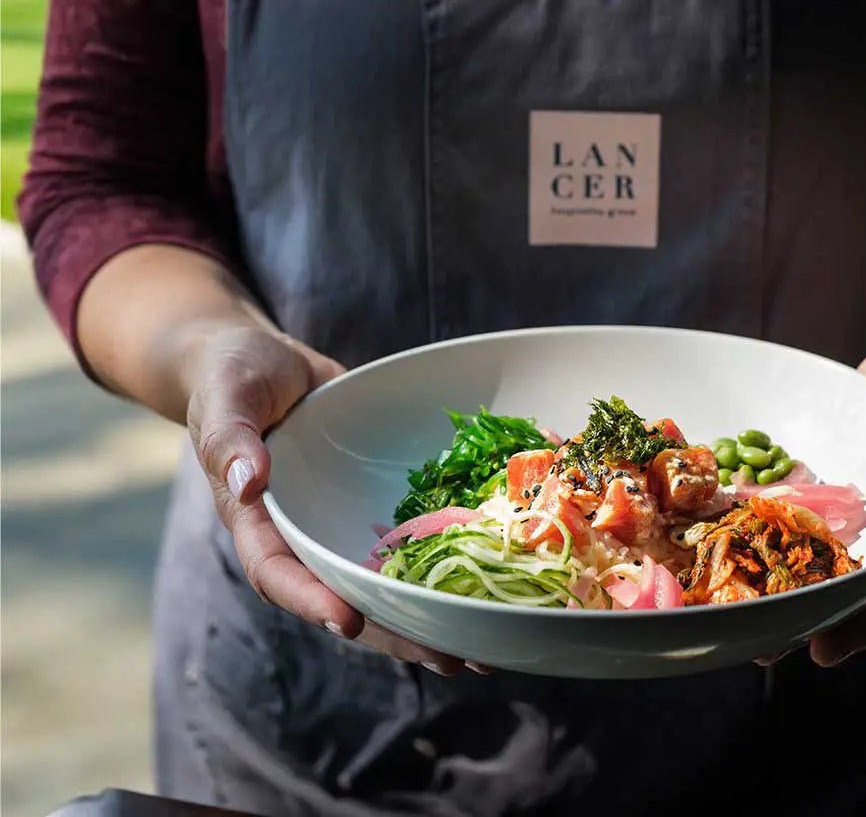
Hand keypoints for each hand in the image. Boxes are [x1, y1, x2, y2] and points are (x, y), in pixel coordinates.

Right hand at [182, 324, 476, 674]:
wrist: (266, 364)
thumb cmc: (233, 374)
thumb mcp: (225, 395)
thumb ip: (230, 438)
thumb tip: (249, 483)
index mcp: (255, 520)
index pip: (277, 573)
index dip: (311, 600)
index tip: (348, 622)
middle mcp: (301, 536)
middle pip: (343, 597)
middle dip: (392, 632)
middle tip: (447, 656)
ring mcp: (338, 527)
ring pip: (380, 585)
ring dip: (425, 619)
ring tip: (481, 650)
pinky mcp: (371, 511)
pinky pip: (406, 548)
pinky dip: (440, 573)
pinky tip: (486, 597)